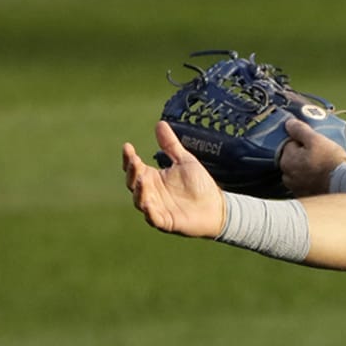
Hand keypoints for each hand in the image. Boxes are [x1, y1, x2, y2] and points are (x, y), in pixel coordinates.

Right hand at [123, 122, 226, 237]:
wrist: (217, 206)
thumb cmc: (200, 184)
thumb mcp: (184, 160)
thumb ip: (170, 145)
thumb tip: (160, 123)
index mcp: (152, 178)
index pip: (134, 168)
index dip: (129, 158)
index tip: (128, 146)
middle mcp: (151, 193)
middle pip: (133, 183)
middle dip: (132, 172)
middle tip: (135, 161)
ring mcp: (157, 208)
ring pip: (140, 201)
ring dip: (139, 191)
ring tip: (142, 178)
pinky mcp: (166, 222)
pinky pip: (153, 218)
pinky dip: (150, 212)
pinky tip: (149, 204)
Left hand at [280, 118, 345, 196]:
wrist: (345, 186)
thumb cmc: (331, 161)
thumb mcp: (317, 140)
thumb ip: (300, 130)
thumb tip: (288, 124)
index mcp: (286, 159)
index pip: (289, 143)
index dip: (302, 141)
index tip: (315, 143)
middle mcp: (286, 175)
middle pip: (293, 158)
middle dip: (302, 154)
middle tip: (320, 153)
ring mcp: (295, 187)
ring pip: (298, 171)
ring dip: (305, 168)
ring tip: (322, 166)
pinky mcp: (305, 196)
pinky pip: (304, 183)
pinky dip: (310, 179)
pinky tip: (322, 177)